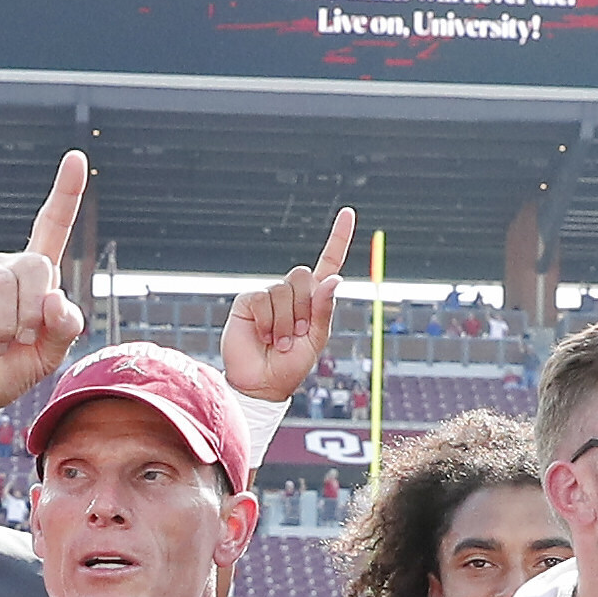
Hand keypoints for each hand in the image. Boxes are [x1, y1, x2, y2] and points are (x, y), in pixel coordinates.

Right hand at [0, 151, 87, 446]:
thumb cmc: (3, 372)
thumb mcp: (47, 356)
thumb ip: (64, 328)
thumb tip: (57, 299)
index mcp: (34, 281)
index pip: (51, 228)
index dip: (65, 194)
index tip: (76, 158)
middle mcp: (6, 269)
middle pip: (38, 265)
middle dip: (35, 311)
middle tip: (19, 338)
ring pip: (7, 280)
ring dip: (7, 322)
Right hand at [218, 208, 354, 407]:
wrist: (261, 384)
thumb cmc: (291, 366)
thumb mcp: (316, 339)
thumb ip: (324, 310)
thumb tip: (333, 278)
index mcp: (313, 299)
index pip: (328, 261)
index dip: (338, 238)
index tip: (348, 213)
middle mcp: (291, 292)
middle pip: (304, 276)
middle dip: (304, 308)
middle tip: (296, 335)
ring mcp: (269, 295)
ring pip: (284, 289)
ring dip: (286, 322)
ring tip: (279, 341)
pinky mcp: (249, 301)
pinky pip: (263, 299)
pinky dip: (267, 322)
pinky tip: (263, 336)